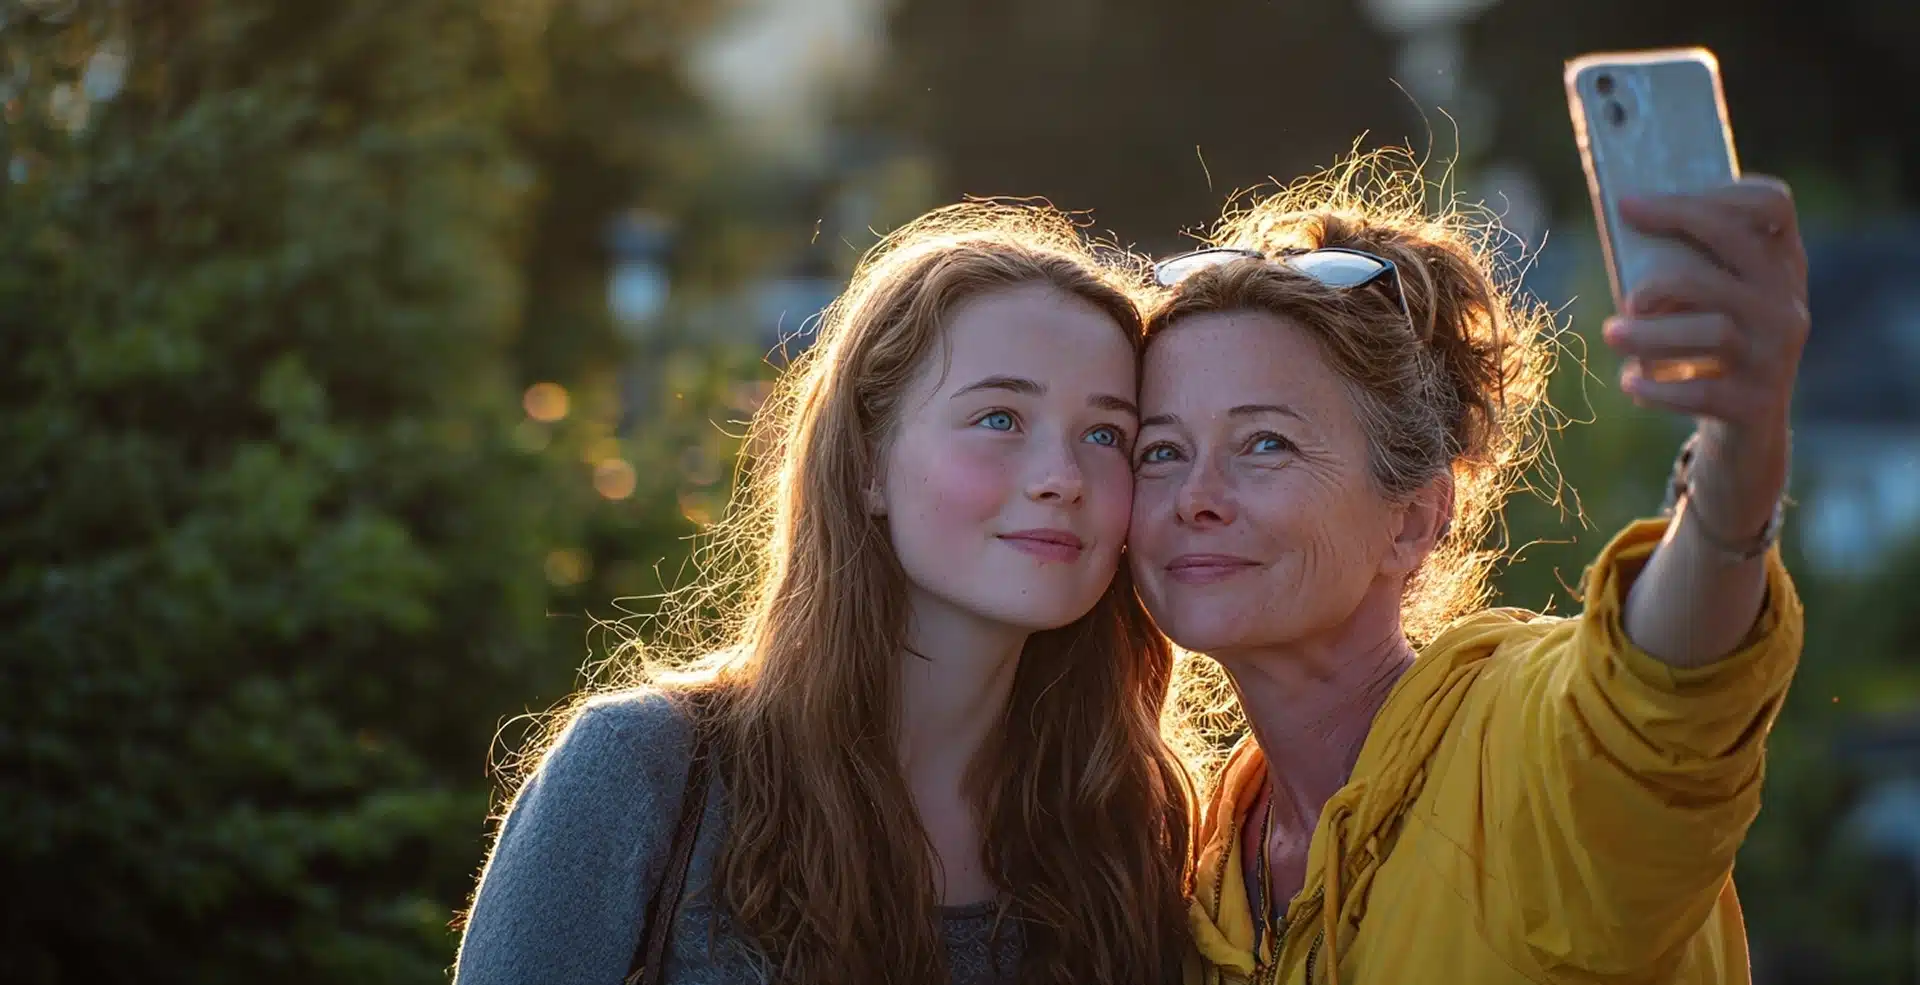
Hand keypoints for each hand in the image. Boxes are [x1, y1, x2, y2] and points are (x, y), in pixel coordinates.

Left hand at [1602, 176, 1807, 532]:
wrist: (1745, 428)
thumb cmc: (1704, 346)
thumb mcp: (1704, 301)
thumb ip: (1680, 264)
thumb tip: (1621, 227)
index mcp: (1779, 263)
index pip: (1770, 204)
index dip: (1706, 194)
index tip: (1631, 204)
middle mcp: (1787, 302)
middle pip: (1735, 245)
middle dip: (1665, 248)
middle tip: (1617, 261)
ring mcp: (1777, 353)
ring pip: (1714, 326)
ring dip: (1651, 332)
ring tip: (1612, 334)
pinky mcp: (1755, 402)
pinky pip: (1702, 391)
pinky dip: (1657, 388)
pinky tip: (1630, 383)